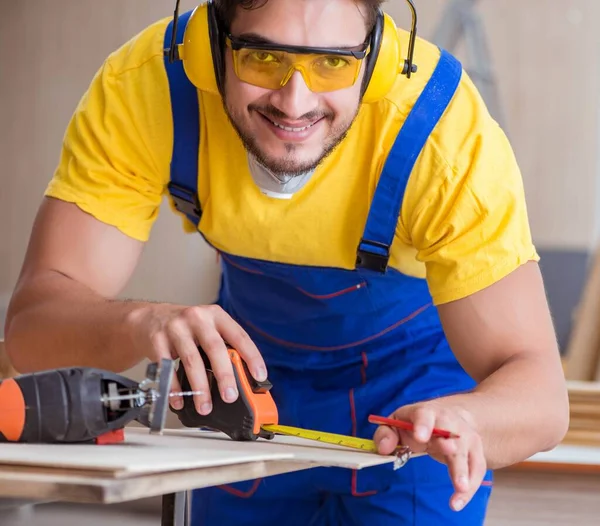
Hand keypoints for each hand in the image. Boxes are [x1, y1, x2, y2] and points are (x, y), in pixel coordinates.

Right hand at [126, 303, 266, 414]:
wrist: (150, 318)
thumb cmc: (187, 327)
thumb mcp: (209, 328)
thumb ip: (225, 346)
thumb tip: (244, 377)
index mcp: (216, 315)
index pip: (239, 336)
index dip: (251, 357)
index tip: (260, 376)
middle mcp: (197, 318)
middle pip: (215, 348)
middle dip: (225, 375)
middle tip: (230, 396)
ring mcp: (176, 328)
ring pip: (192, 360)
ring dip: (200, 387)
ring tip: (205, 406)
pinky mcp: (157, 340)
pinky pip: (167, 368)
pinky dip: (174, 388)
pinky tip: (180, 400)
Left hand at [373, 401, 485, 511]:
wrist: (449, 417)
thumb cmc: (417, 423)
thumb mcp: (397, 423)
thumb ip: (386, 434)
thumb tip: (383, 448)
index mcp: (426, 413)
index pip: (424, 415)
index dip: (422, 425)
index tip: (420, 436)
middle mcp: (449, 422)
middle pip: (450, 432)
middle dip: (449, 443)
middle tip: (448, 451)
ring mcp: (465, 436)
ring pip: (465, 453)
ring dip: (463, 470)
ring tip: (461, 488)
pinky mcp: (475, 452)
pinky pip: (475, 470)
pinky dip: (469, 487)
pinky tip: (457, 502)